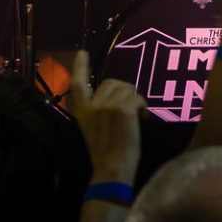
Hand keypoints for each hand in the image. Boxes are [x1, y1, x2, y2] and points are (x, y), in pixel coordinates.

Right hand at [63, 51, 143, 184]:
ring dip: (135, 100)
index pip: (77, 84)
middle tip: (130, 109)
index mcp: (82, 111)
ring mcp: (106, 106)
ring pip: (127, 89)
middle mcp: (92, 106)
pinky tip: (142, 120)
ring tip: (136, 118)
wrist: (112, 168)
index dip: (80, 67)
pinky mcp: (122, 109)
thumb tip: (116, 94)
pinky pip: (138, 98)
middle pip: (111, 83)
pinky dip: (143, 108)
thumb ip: (99, 110)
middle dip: (124, 91)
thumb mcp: (93, 128)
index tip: (82, 53)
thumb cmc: (107, 153)